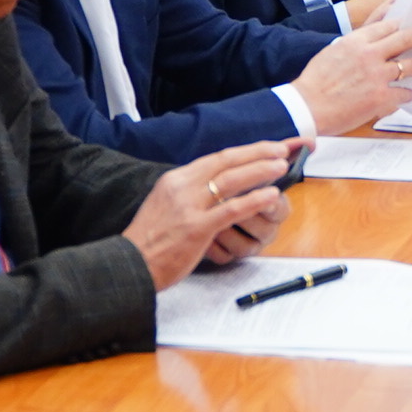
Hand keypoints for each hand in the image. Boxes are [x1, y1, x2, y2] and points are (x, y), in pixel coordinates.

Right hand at [125, 140, 298, 288]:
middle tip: (282, 150)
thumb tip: (216, 187)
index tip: (268, 146)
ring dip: (259, 171)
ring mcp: (188, 207)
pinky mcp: (196, 229)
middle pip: (226, 162)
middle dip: (257, 153)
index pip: (216, 158)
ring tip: (281, 167)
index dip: (245, 151)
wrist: (129, 264)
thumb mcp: (166, 205)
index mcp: (175, 180)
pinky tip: (272, 195)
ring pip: (230, 181)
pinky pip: (230, 210)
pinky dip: (254, 200)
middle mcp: (182, 187)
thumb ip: (189, 194)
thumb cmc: (150, 240)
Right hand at [290, 15, 411, 134]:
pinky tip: (408, 96)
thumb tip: (367, 49)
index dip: (402, 23)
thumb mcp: (331, 54)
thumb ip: (352, 48)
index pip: (386, 26)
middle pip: (405, 38)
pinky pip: (404, 93)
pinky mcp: (381, 97)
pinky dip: (407, 94)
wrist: (307, 107)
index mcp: (355, 42)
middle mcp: (369, 55)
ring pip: (410, 66)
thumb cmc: (314, 83)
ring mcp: (377, 76)